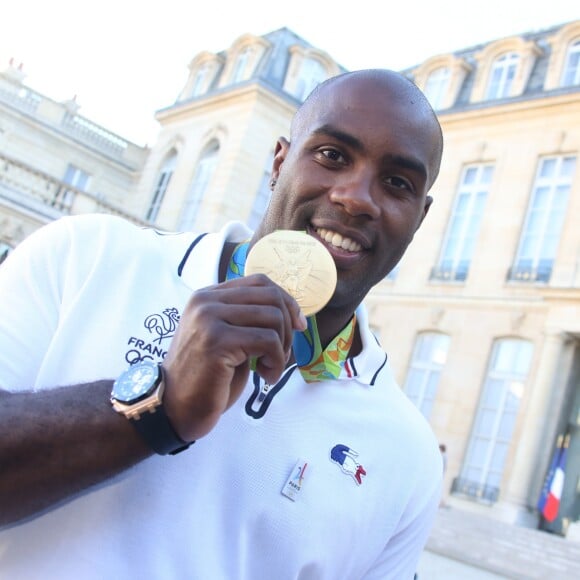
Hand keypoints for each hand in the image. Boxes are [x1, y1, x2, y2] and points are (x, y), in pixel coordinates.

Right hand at [161, 274, 306, 441]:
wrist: (174, 409)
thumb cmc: (207, 378)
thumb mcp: (227, 338)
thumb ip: (248, 319)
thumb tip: (292, 311)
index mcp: (208, 296)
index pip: (259, 282)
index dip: (286, 301)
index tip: (297, 326)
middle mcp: (206, 301)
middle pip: (270, 296)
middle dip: (287, 327)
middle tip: (282, 354)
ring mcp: (209, 318)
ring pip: (273, 317)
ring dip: (283, 348)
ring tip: (270, 368)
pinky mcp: (217, 340)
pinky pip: (268, 341)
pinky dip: (276, 361)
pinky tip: (265, 377)